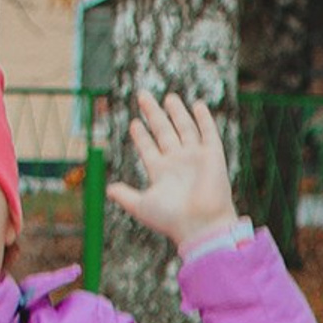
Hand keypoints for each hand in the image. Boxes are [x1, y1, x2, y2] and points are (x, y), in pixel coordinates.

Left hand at [105, 93, 240, 247]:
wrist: (202, 225)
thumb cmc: (173, 220)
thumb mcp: (141, 206)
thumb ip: (125, 196)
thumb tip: (109, 189)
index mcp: (161, 172)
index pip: (148, 147)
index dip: (141, 135)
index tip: (134, 123)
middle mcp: (178, 162)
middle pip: (163, 132)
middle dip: (153, 114)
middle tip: (143, 96)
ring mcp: (196, 158)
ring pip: (185, 129)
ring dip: (177, 113)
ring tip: (169, 97)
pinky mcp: (213, 157)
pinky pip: (209, 134)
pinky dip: (204, 119)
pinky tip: (198, 105)